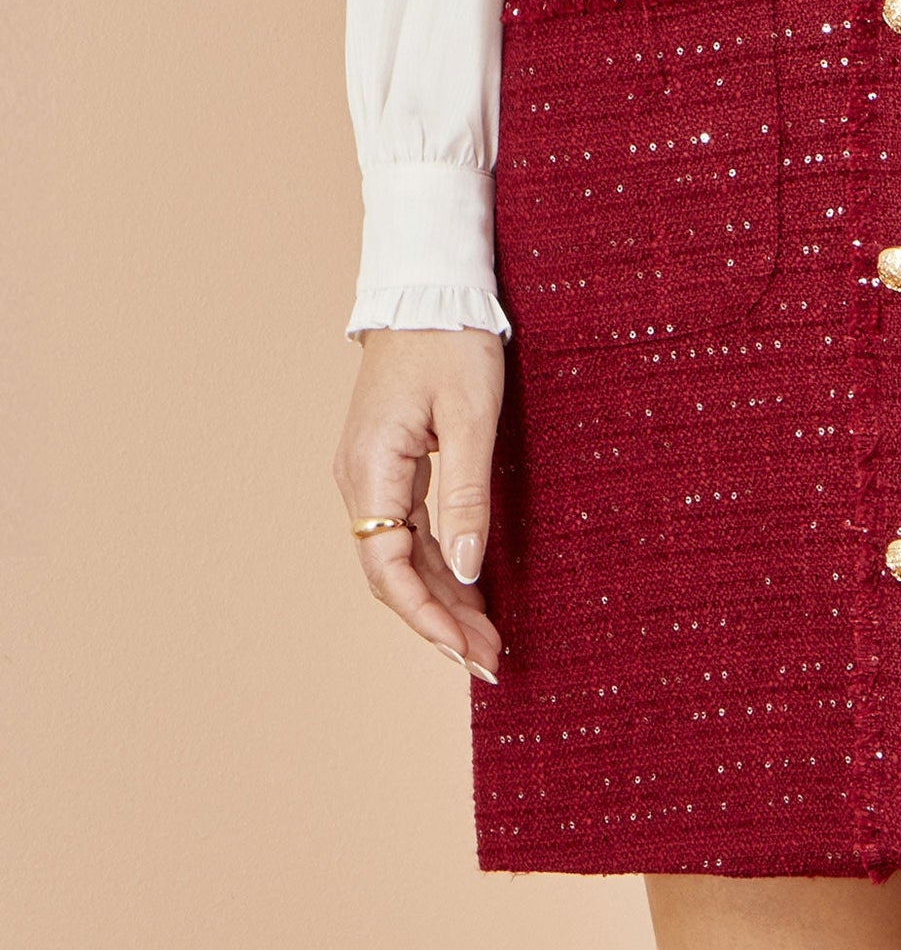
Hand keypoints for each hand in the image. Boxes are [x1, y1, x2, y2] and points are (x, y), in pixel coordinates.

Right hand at [333, 328, 506, 677]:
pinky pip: (409, 532)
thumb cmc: (452, 339)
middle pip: (394, 574)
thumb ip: (469, 493)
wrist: (428, 286)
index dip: (427, 619)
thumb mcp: (472, 414)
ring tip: (488, 641)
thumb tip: (469, 570)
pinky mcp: (389, 466)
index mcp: (371, 470)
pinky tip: (472, 591)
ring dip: (442, 600)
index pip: (389, 570)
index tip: (469, 654)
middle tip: (491, 663)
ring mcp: (371, 475)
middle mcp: (360, 481)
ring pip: (402, 558)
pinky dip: (440, 565)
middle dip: (440, 623)